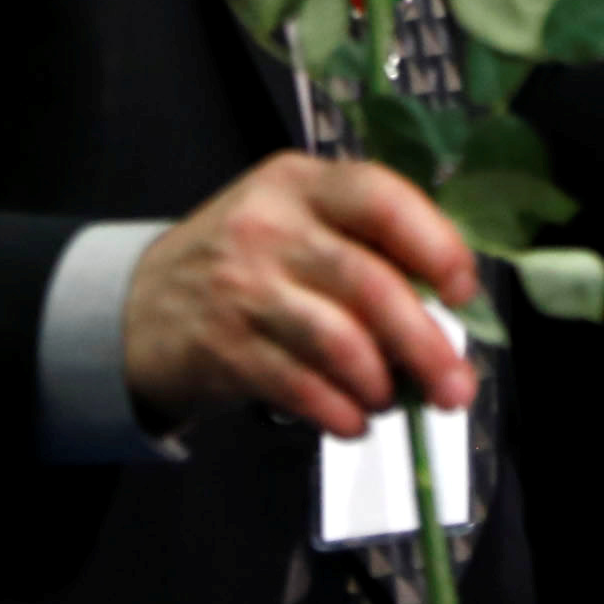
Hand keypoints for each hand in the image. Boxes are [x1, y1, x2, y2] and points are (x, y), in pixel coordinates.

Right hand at [118, 151, 481, 439]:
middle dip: (425, 344)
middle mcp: (270, 225)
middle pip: (369, 284)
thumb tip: (448, 307)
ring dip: (382, 384)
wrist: (139, 306)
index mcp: (302, 183)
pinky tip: (353, 420)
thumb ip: (364, 245)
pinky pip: (301, 387)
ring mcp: (242, 287)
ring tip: (392, 400)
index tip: (463, 291)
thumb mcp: (294, 221)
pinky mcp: (223, 347)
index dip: (435, 244)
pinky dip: (340, 412)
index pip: (381, 198)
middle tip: (457, 387)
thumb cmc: (245, 261)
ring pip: (339, 342)